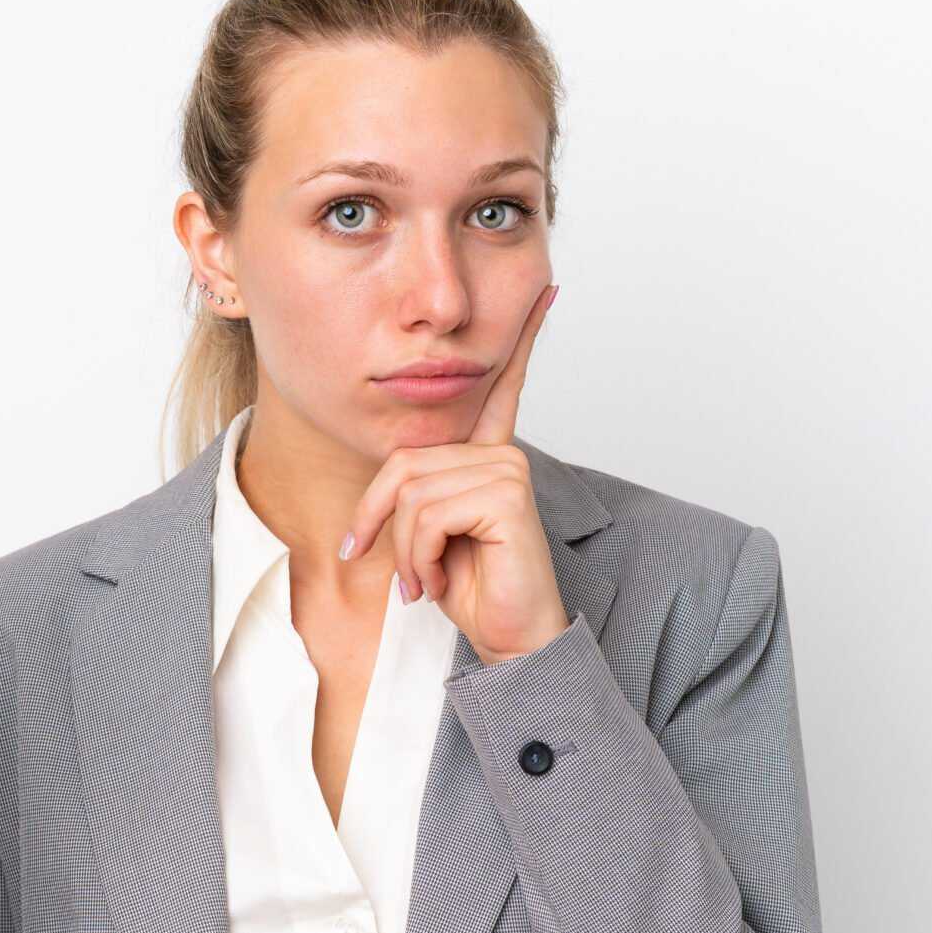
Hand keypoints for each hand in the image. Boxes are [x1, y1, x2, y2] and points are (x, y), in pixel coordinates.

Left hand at [341, 283, 568, 664]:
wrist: (511, 642)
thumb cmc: (473, 592)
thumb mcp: (425, 536)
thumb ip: (413, 496)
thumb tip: (393, 477)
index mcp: (489, 456)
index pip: (500, 387)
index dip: (521, 340)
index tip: (547, 290)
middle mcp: (502, 454)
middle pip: (404, 461)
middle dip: (384, 522)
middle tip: (406, 575)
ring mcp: (508, 470)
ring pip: (411, 492)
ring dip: (405, 551)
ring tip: (430, 581)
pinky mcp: (506, 494)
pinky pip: (427, 513)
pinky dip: (419, 558)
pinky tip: (443, 582)